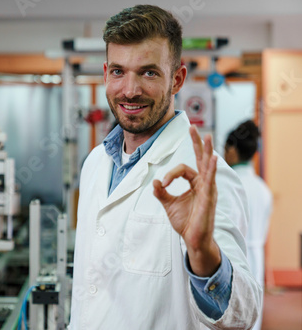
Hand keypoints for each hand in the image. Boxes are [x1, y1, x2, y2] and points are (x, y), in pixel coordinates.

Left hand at [153, 126, 220, 275]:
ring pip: (207, 166)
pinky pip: (211, 180)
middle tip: (194, 128)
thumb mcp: (168, 204)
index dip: (170, 175)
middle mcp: (204, 183)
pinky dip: (211, 169)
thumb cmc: (185, 222)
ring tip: (207, 136)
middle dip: (197, 143)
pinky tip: (212, 159)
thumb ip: (161, 192)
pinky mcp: (210, 198)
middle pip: (201, 159)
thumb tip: (154, 181)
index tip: (162, 184)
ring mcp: (209, 189)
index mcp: (195, 183)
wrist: (192, 239)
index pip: (183, 169)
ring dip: (206, 150)